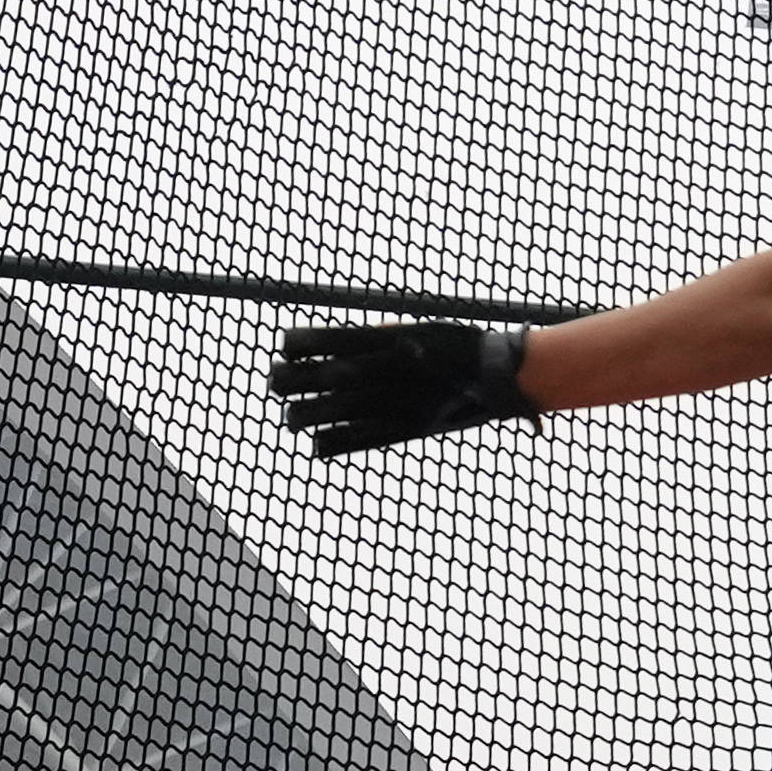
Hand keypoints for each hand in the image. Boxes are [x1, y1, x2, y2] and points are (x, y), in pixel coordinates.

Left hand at [269, 316, 537, 458]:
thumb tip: (338, 347)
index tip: (285, 349)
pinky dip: (328, 442)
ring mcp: (389, 402)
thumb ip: (376, 337)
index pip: (321, 342)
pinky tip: (318, 440)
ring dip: (300, 415)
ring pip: (326, 414)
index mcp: (383, 340)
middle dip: (287, 381)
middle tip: (275, 381)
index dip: (295, 346)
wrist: (496, 375)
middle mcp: (381, 371)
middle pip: (315, 378)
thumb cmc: (455, 345)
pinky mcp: (399, 430)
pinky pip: (351, 441)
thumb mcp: (415, 329)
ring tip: (292, 417)